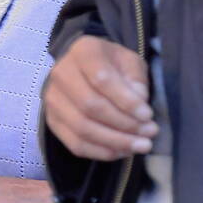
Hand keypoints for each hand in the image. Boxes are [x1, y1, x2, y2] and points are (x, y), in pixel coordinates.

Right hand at [43, 35, 156, 160]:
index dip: (126, 101)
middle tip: (149, 133)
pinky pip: (75, 144)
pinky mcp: (52, 121)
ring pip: (82, 128)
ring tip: (141, 145)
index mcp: (83, 51)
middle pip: (90, 106)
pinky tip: (122, 151)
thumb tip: (138, 104)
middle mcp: (61, 73)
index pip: (101, 79)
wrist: (83, 68)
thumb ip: (136, 80)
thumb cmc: (111, 65)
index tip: (148, 115)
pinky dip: (101, 152)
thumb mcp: (130, 62)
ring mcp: (53, 99)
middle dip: (124, 124)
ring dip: (115, 141)